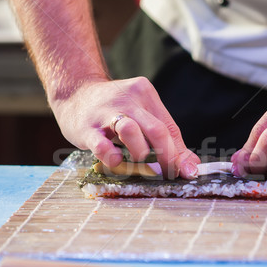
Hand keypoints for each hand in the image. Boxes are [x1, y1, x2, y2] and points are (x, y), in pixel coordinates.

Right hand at [51, 76, 199, 178]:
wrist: (74, 92)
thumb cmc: (114, 110)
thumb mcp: (141, 116)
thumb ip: (166, 139)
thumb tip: (191, 168)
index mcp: (145, 94)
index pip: (169, 127)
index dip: (179, 154)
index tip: (185, 173)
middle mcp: (128, 100)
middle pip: (156, 130)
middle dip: (167, 157)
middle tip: (168, 174)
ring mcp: (106, 112)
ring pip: (131, 130)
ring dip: (140, 152)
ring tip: (137, 160)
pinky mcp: (87, 128)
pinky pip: (102, 145)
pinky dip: (112, 157)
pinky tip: (115, 160)